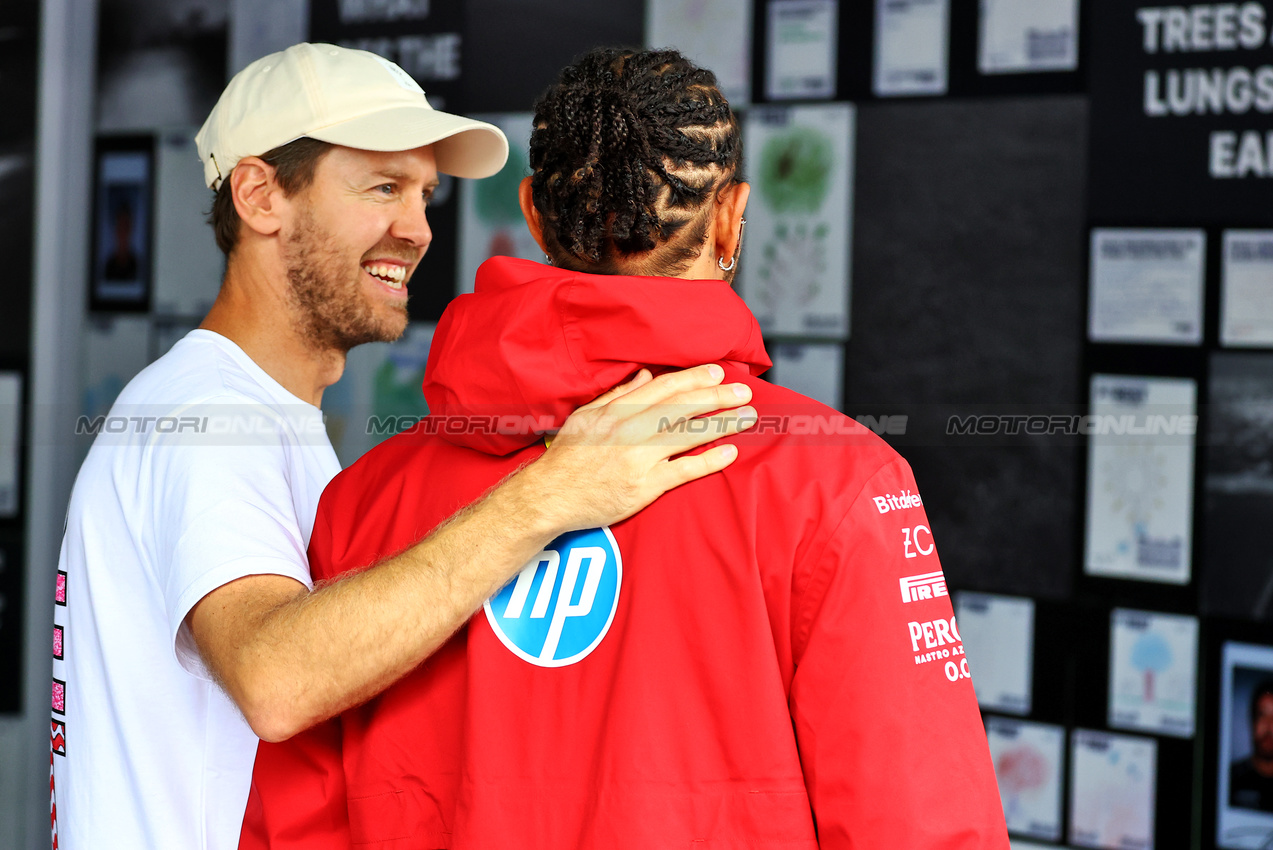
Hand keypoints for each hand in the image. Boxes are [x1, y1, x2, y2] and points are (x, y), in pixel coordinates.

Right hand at [517, 364, 755, 532]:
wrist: (549, 497)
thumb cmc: (566, 459)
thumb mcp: (586, 417)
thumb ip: (618, 396)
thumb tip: (645, 375)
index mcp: (616, 411)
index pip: (662, 387)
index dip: (693, 378)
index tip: (716, 371)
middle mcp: (629, 430)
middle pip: (682, 407)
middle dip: (717, 396)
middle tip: (744, 390)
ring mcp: (638, 458)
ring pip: (688, 435)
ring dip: (722, 423)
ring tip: (746, 416)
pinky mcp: (644, 486)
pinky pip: (683, 471)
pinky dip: (708, 460)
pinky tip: (729, 452)